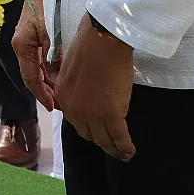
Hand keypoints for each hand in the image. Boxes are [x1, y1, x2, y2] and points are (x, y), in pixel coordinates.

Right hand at [10, 0, 58, 110]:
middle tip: (65, 105)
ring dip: (52, 82)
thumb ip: (51, 54)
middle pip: (35, 76)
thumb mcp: (49, 30)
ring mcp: (31, 43)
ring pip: (40, 69)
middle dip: (48, 91)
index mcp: (22, 45)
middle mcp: (24, 46)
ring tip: (67, 95)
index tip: (54, 106)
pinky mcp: (39, 38)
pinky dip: (54, 71)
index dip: (42, 94)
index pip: (30, 78)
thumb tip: (55, 78)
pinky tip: (66, 77)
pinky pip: (45, 60)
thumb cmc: (47, 3)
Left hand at [59, 14, 135, 161]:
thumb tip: (87, 88)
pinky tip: (130, 151)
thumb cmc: (90, 45)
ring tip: (123, 154)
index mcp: (63, 94)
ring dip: (114, 149)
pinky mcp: (110, 114)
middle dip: (99, 141)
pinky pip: (118, 137)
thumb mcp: (73, 66)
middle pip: (87, 134)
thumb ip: (76, 82)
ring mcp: (91, 113)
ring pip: (103, 140)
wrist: (102, 40)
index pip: (74, 120)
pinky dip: (125, 147)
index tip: (96, 131)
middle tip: (111, 145)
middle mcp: (73, 108)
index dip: (87, 127)